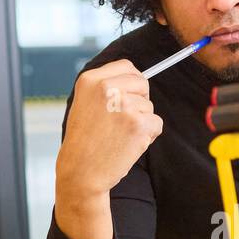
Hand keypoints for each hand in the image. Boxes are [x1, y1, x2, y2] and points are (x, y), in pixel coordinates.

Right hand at [56, 59, 159, 197]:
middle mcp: (107, 88)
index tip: (129, 95)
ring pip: (149, 106)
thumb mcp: (85, 104)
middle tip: (124, 120)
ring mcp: (124, 105)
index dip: (132, 81)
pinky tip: (129, 144)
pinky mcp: (138, 124)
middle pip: (142, 83)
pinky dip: (148, 136)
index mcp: (91, 80)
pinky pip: (157, 123)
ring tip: (120, 136)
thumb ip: (106, 88)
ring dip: (141, 121)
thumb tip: (138, 78)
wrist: (81, 172)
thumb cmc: (84, 141)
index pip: (126, 66)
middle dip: (141, 100)